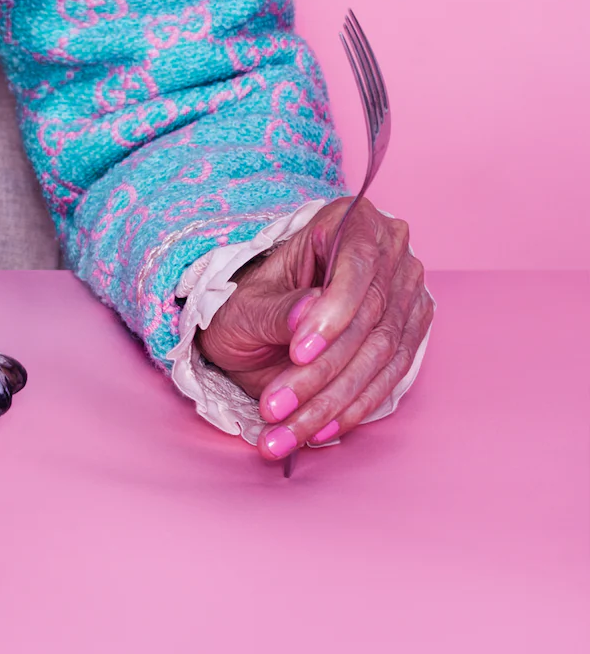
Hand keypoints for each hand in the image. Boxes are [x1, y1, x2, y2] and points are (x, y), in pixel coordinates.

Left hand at [197, 197, 429, 462]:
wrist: (257, 326)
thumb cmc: (250, 302)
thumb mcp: (246, 301)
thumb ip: (277, 308)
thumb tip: (308, 314)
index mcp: (347, 221)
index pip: (356, 265)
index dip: (332, 313)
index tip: (298, 354)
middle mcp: (387, 252)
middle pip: (369, 319)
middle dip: (321, 372)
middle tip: (276, 408)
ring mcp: (405, 295)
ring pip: (379, 356)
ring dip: (332, 402)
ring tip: (287, 432)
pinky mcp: (408, 337)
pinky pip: (387, 380)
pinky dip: (352, 409)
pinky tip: (320, 430)